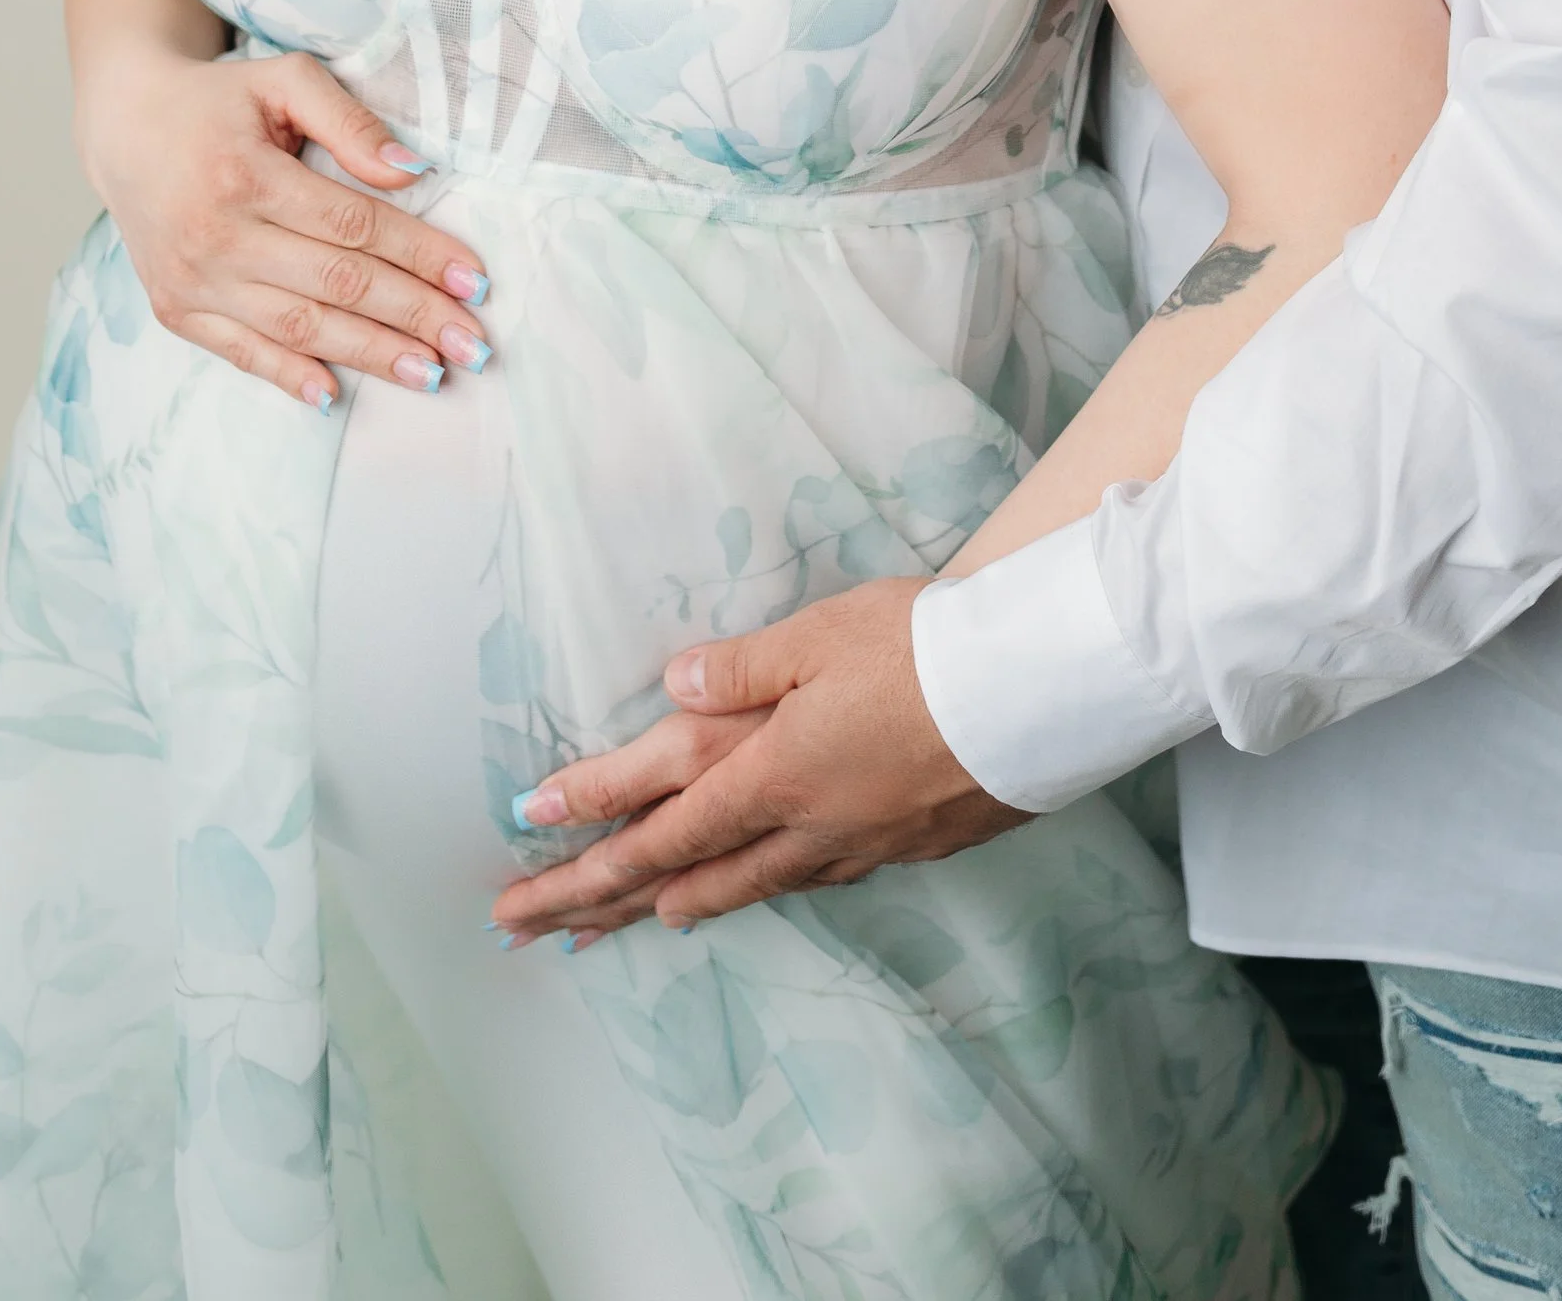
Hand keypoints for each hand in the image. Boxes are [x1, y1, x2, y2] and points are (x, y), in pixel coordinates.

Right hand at [79, 45, 490, 408]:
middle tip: (473, 343)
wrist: (125, 129)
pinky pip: (241, 352)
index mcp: (246, 174)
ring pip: (298, 327)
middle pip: (336, 284)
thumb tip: (412, 173)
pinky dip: (290, 376)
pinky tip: (336, 394)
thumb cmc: (217, 102)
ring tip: (430, 373)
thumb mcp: (284, 81)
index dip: (420, 254)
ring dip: (369, 355)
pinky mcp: (175, 309)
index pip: (354, 225)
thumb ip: (349, 121)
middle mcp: (215, 235)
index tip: (474, 279)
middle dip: (413, 316)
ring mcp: (192, 280)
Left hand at [489, 578, 1024, 943]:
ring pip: (744, 888)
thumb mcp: (822, 634)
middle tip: (527, 926)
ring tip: (627, 923)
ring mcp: (851, 844)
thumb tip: (675, 681)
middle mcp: (799, 822)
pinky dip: (759, 890)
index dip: (588, 823)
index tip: (526, 835)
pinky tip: (754, 889)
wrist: (1035, 694)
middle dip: (596, 899)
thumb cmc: (927, 647)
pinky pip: (809, 879)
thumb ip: (743, 665)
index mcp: (769, 767)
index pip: (658, 809)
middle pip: (681, 872)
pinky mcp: (901, 848)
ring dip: (674, 905)